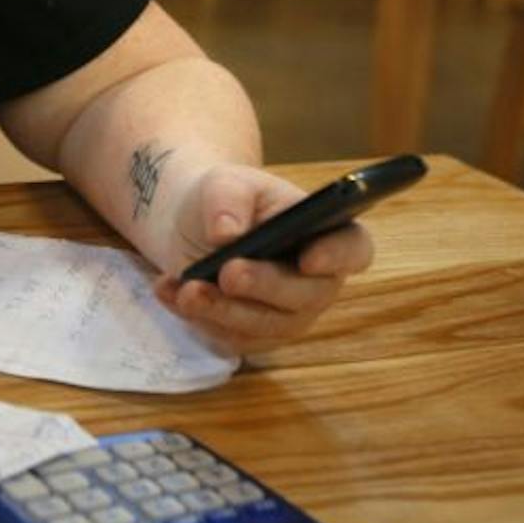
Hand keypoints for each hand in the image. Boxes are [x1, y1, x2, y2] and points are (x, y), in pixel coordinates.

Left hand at [150, 164, 374, 359]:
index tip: (309, 259)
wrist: (193, 226)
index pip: (352, 249)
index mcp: (325, 234)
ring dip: (223, 311)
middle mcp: (316, 282)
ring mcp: (287, 315)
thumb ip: (227, 200)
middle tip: (229, 272)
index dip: (337, 257)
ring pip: (265, 326)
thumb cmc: (226, 200)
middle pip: (304, 296)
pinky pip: (231, 339)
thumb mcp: (224, 183)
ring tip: (186, 289)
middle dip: (264, 286)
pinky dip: (197, 318)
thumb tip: (227, 234)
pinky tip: (170, 292)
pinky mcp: (253, 335)